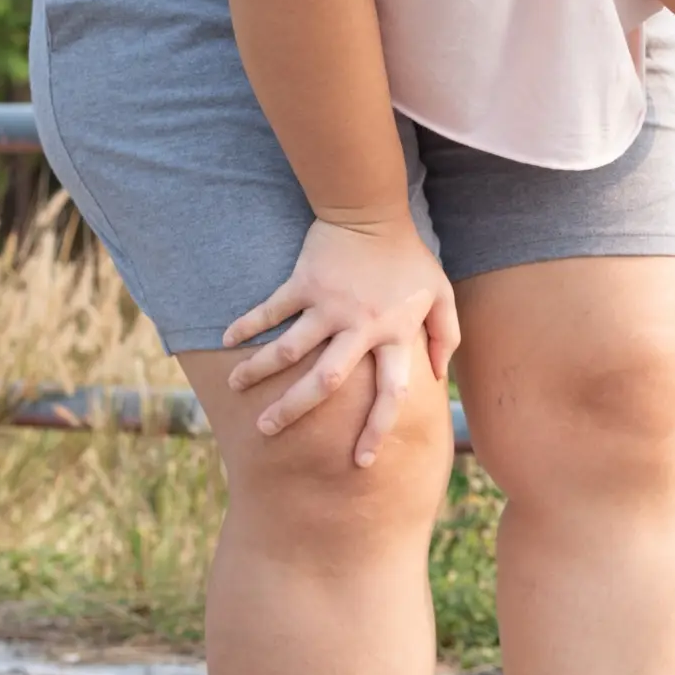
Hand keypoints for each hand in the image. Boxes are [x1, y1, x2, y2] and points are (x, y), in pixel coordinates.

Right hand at [223, 216, 460, 466]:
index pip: (390, 394)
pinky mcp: (303, 284)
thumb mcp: (441, 294)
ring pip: (288, 350)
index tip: (362, 462)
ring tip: (234, 388)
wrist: (373, 212)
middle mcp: (360, 326)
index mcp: (394, 334)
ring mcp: (328, 306)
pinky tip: (227, 340)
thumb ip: (447, 335)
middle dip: (293, 410)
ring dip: (258, 371)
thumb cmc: (409, 257)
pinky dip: (247, 324)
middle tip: (267, 430)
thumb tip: (439, 376)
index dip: (377, 430)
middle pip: (325, 382)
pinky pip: (270, 310)